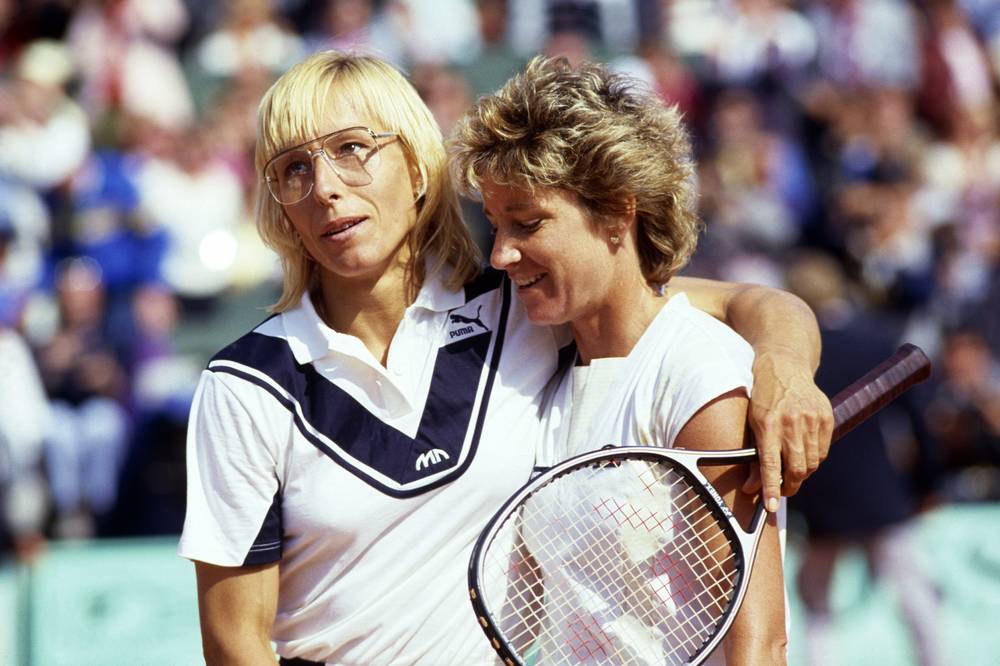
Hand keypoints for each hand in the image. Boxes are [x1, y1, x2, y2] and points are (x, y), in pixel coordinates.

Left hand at [743, 350, 833, 510]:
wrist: (785, 366)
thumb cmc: (763, 398)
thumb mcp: (752, 423)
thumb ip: (754, 457)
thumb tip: (751, 488)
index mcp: (768, 423)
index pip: (770, 464)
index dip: (770, 488)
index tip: (770, 506)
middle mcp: (792, 422)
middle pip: (797, 469)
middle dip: (790, 486)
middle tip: (783, 491)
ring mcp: (812, 419)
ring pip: (812, 463)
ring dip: (802, 473)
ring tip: (792, 470)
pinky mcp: (826, 417)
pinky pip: (823, 451)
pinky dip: (814, 459)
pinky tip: (804, 454)